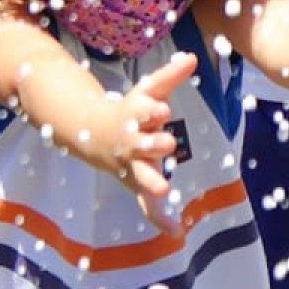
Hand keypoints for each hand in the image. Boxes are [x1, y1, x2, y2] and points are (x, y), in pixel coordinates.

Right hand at [100, 51, 195, 231]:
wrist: (96, 134)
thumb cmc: (130, 109)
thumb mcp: (148, 89)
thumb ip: (170, 75)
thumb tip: (193, 57)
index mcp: (135, 116)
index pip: (144, 112)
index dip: (152, 111)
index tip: (162, 109)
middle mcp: (132, 142)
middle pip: (143, 144)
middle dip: (154, 144)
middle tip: (167, 143)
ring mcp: (133, 165)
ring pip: (142, 174)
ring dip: (152, 181)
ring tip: (165, 189)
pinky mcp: (136, 183)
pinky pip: (146, 203)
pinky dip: (160, 218)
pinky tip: (177, 232)